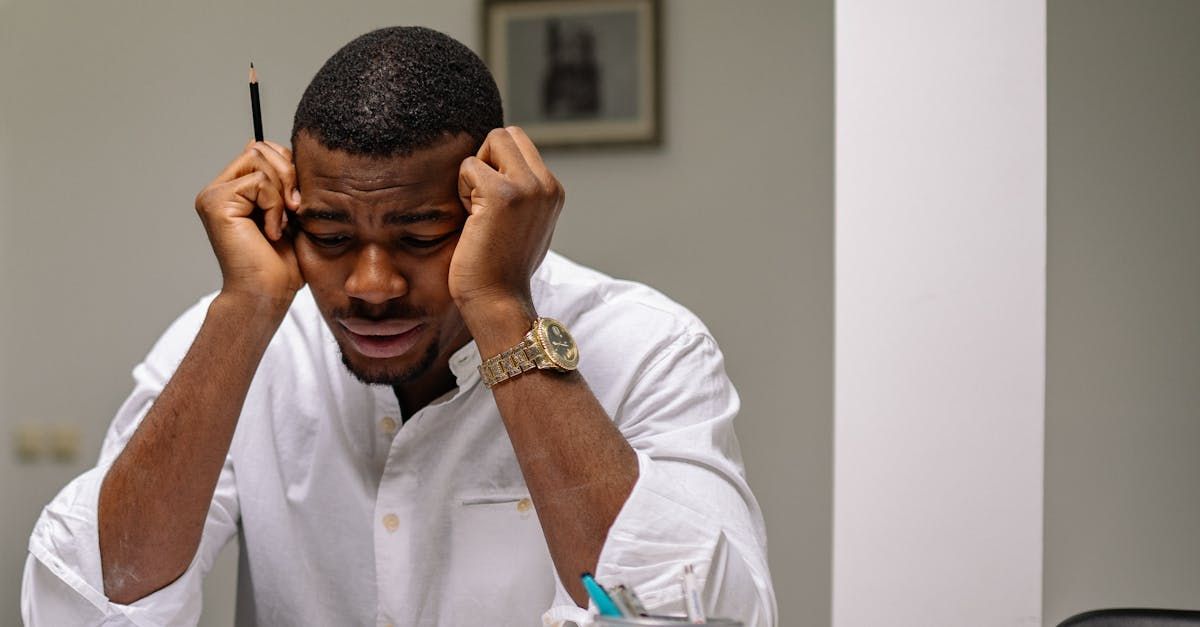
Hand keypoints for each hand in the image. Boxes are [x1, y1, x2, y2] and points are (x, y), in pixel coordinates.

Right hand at [194, 140, 303, 307]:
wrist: (267, 293)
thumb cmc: (281, 263)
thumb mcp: (289, 212)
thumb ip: (281, 181)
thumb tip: (268, 146)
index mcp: (234, 190)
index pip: (263, 151)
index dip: (288, 167)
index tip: (298, 201)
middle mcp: (218, 190)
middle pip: (261, 149)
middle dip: (288, 175)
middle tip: (295, 209)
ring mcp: (213, 195)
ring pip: (260, 161)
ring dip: (281, 193)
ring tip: (281, 223)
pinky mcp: (216, 202)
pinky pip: (258, 181)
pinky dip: (274, 206)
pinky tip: (271, 231)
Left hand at [454, 127, 564, 317]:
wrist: (499, 302)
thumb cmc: (501, 269)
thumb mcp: (524, 224)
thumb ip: (522, 193)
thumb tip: (499, 163)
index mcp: (553, 191)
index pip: (519, 143)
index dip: (495, 163)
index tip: (490, 202)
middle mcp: (546, 185)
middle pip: (506, 135)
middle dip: (485, 159)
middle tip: (480, 201)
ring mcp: (528, 188)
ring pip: (490, 143)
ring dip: (474, 174)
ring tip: (479, 213)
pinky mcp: (503, 195)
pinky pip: (469, 166)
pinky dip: (462, 191)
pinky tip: (472, 222)